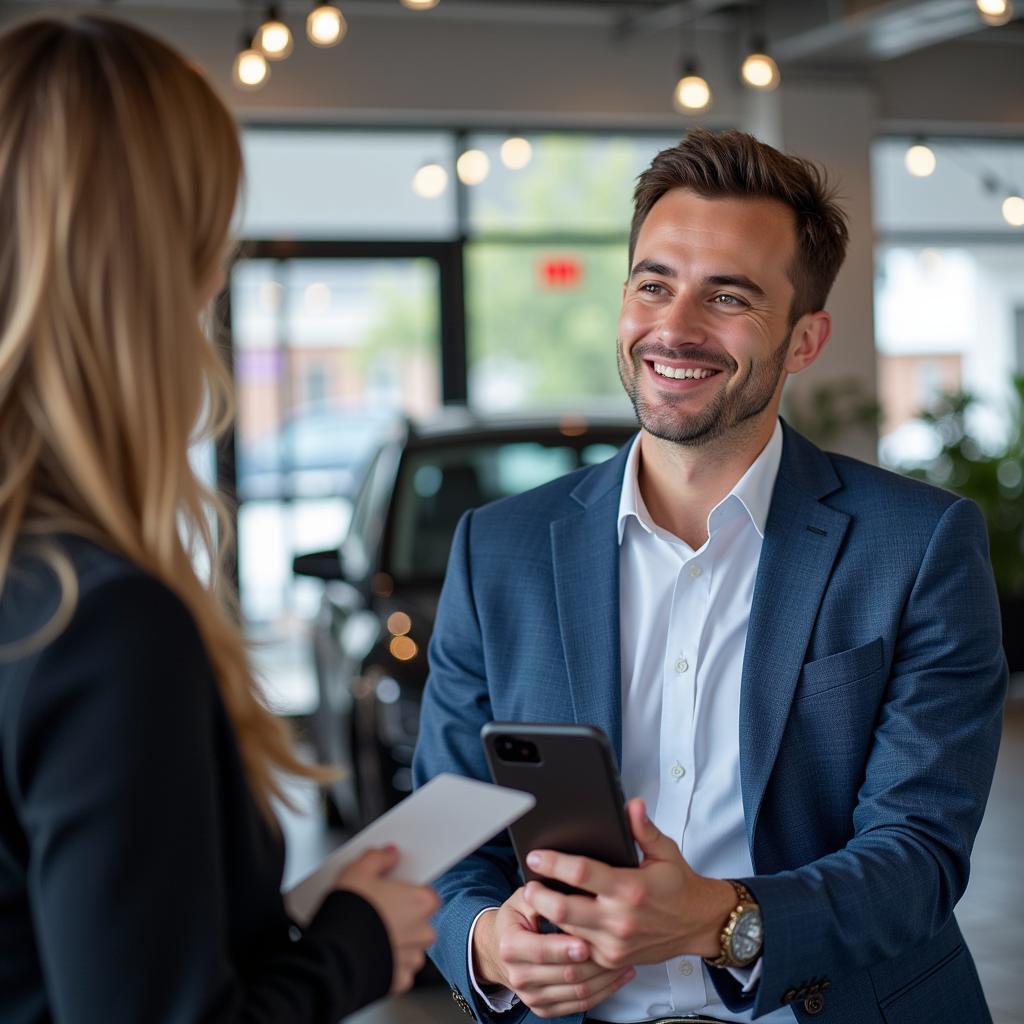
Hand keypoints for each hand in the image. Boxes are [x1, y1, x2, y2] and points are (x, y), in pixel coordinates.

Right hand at [336, 845, 440, 993]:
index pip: (426, 892)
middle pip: (418, 919)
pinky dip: (387, 962)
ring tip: (369, 932)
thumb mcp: (358, 872)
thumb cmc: (349, 916)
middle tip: (376, 910)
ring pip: (409, 945)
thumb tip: (388, 854)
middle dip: (401, 916)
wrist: (332, 958)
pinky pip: (398, 968)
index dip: (407, 890)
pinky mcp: (399, 981)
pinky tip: (369, 952)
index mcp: (422, 902)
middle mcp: (424, 932)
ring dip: (395, 940)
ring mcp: (412, 958)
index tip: (393, 890)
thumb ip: (377, 858)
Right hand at [472, 886, 634, 1018]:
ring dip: (604, 977)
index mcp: (510, 946)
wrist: (499, 949)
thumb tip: (557, 883)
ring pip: (576, 992)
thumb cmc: (517, 919)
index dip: (564, 948)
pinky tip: (618, 975)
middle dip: (593, 962)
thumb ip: (540, 895)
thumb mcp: (521, 899)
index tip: (586, 942)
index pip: (541, 951)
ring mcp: (532, 996)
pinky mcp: (545, 1008)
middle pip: (564, 974)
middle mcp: (518, 975)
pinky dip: (603, 991)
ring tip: (625, 958)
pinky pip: (580, 1005)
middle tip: (617, 947)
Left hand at [522, 799, 735, 970]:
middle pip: (564, 909)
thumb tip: (632, 805)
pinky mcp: (612, 959)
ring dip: (548, 916)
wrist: (697, 924)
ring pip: (567, 932)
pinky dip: (564, 936)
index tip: (536, 855)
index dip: (554, 863)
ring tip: (536, 899)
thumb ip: (643, 829)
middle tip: (528, 884)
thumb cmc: (678, 885)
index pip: (582, 873)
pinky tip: (555, 922)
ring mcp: (615, 943)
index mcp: (630, 887)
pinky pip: (578, 949)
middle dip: (540, 896)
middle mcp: (620, 918)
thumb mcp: (664, 851)